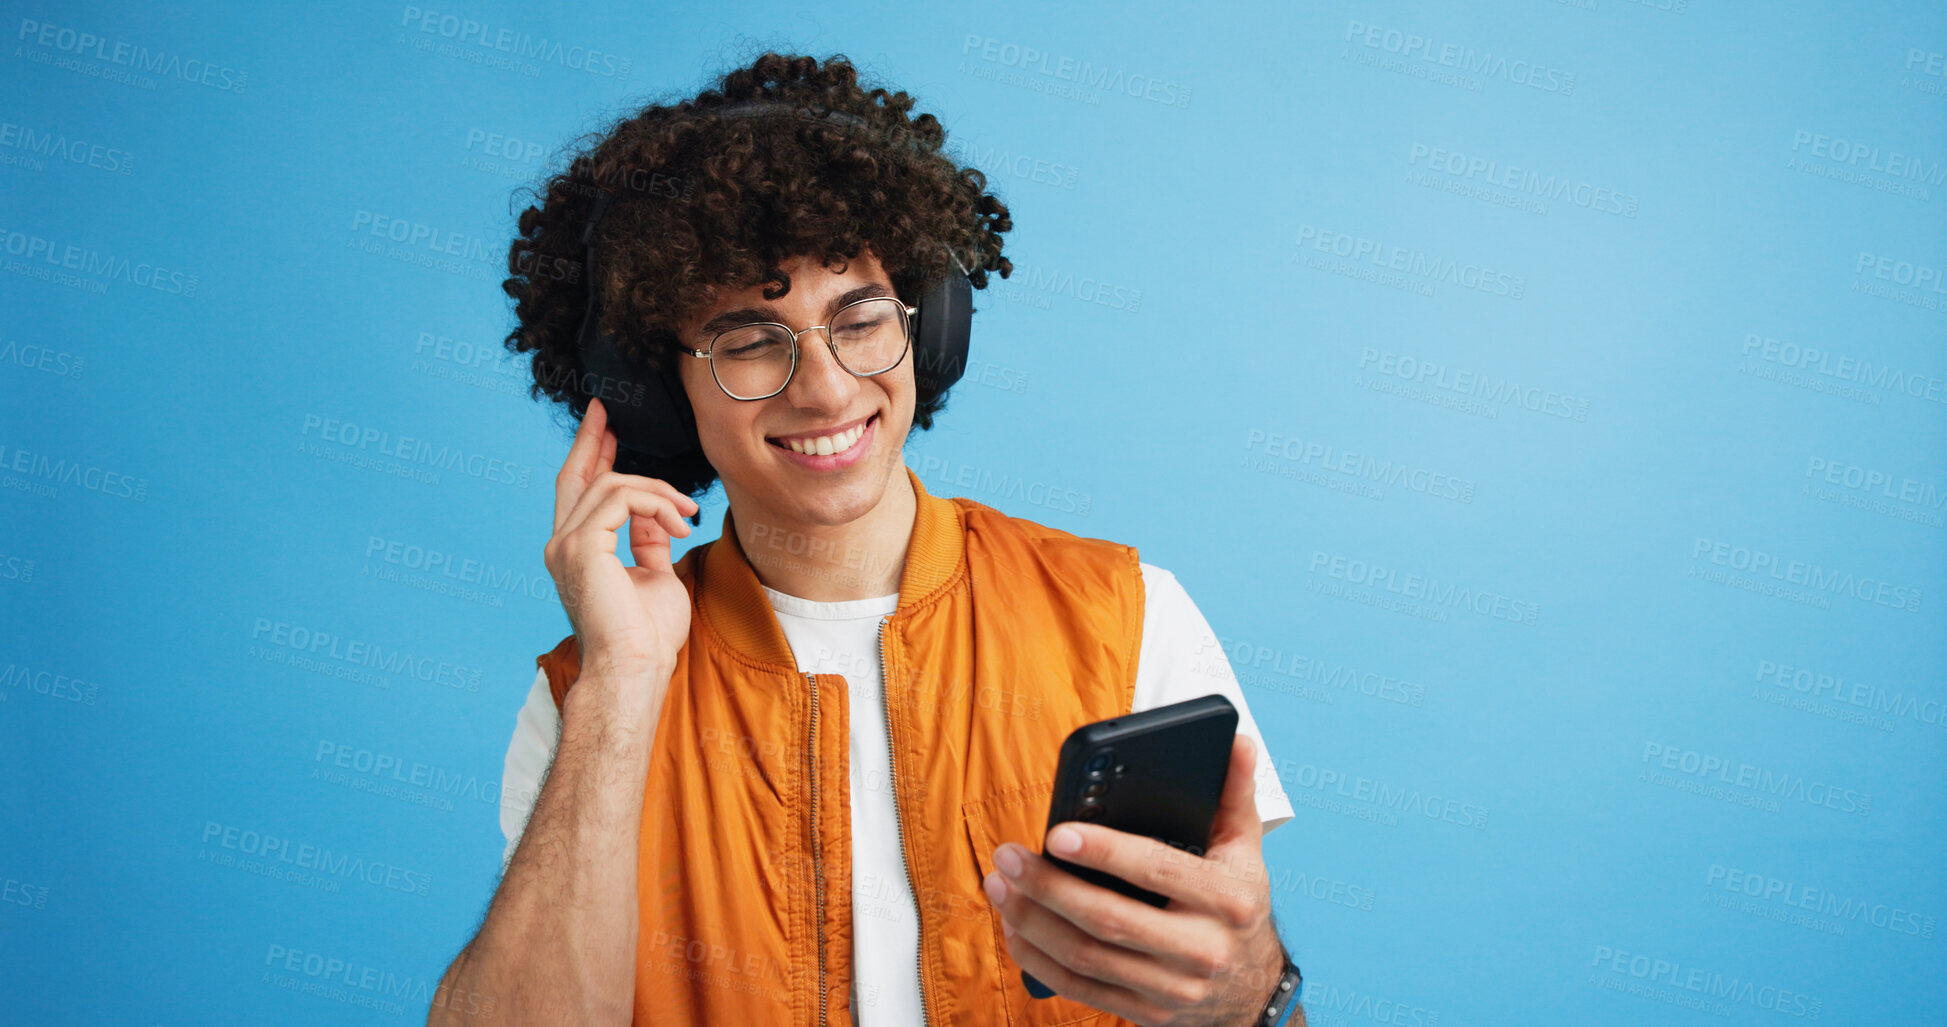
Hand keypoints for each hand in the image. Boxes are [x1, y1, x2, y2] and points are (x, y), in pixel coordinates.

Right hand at [543, 396, 699, 685]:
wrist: (634, 669)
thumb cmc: (646, 636)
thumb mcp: (654, 575)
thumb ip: (647, 541)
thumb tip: (655, 515)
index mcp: (575, 553)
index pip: (578, 493)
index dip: (590, 456)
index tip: (606, 428)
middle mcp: (562, 545)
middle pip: (577, 476)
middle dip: (594, 440)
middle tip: (610, 414)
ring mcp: (567, 544)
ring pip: (612, 484)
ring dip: (658, 491)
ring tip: (687, 513)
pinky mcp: (582, 545)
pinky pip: (621, 498)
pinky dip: (656, 503)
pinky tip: (679, 523)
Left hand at [982, 734, 1296, 1026]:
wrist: (1251, 993)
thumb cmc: (1238, 906)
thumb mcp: (1245, 851)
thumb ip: (1234, 794)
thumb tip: (1236, 742)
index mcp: (1227, 900)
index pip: (1156, 870)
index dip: (1104, 851)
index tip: (1057, 834)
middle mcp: (1202, 949)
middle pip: (1109, 919)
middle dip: (1049, 886)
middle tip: (1008, 857)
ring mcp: (1172, 988)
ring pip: (1087, 957)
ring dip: (1033, 921)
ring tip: (1000, 887)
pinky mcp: (1145, 1013)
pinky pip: (1080, 988)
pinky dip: (1038, 960)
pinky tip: (1015, 928)